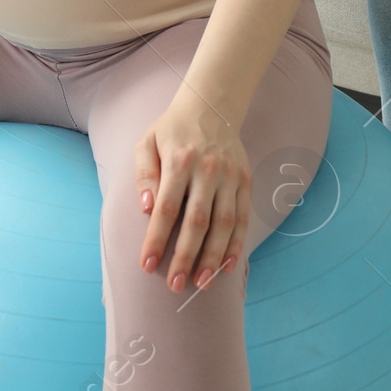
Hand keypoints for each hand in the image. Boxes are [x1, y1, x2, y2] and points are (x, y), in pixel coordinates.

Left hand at [134, 86, 250, 293]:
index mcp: (180, 161)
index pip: (167, 209)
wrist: (211, 104)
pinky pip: (243, 219)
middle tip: (174, 285)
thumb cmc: (172, 129)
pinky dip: (237, 245)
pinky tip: (228, 267)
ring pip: (224, 225)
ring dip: (213, 258)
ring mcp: (230, 177)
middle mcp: (208, 171)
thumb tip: (146, 207)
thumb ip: (144, 174)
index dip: (156, 239)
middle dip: (185, 257)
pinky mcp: (245, 182)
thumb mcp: (146, 141)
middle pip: (197, 222)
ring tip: (201, 284)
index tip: (146, 265)